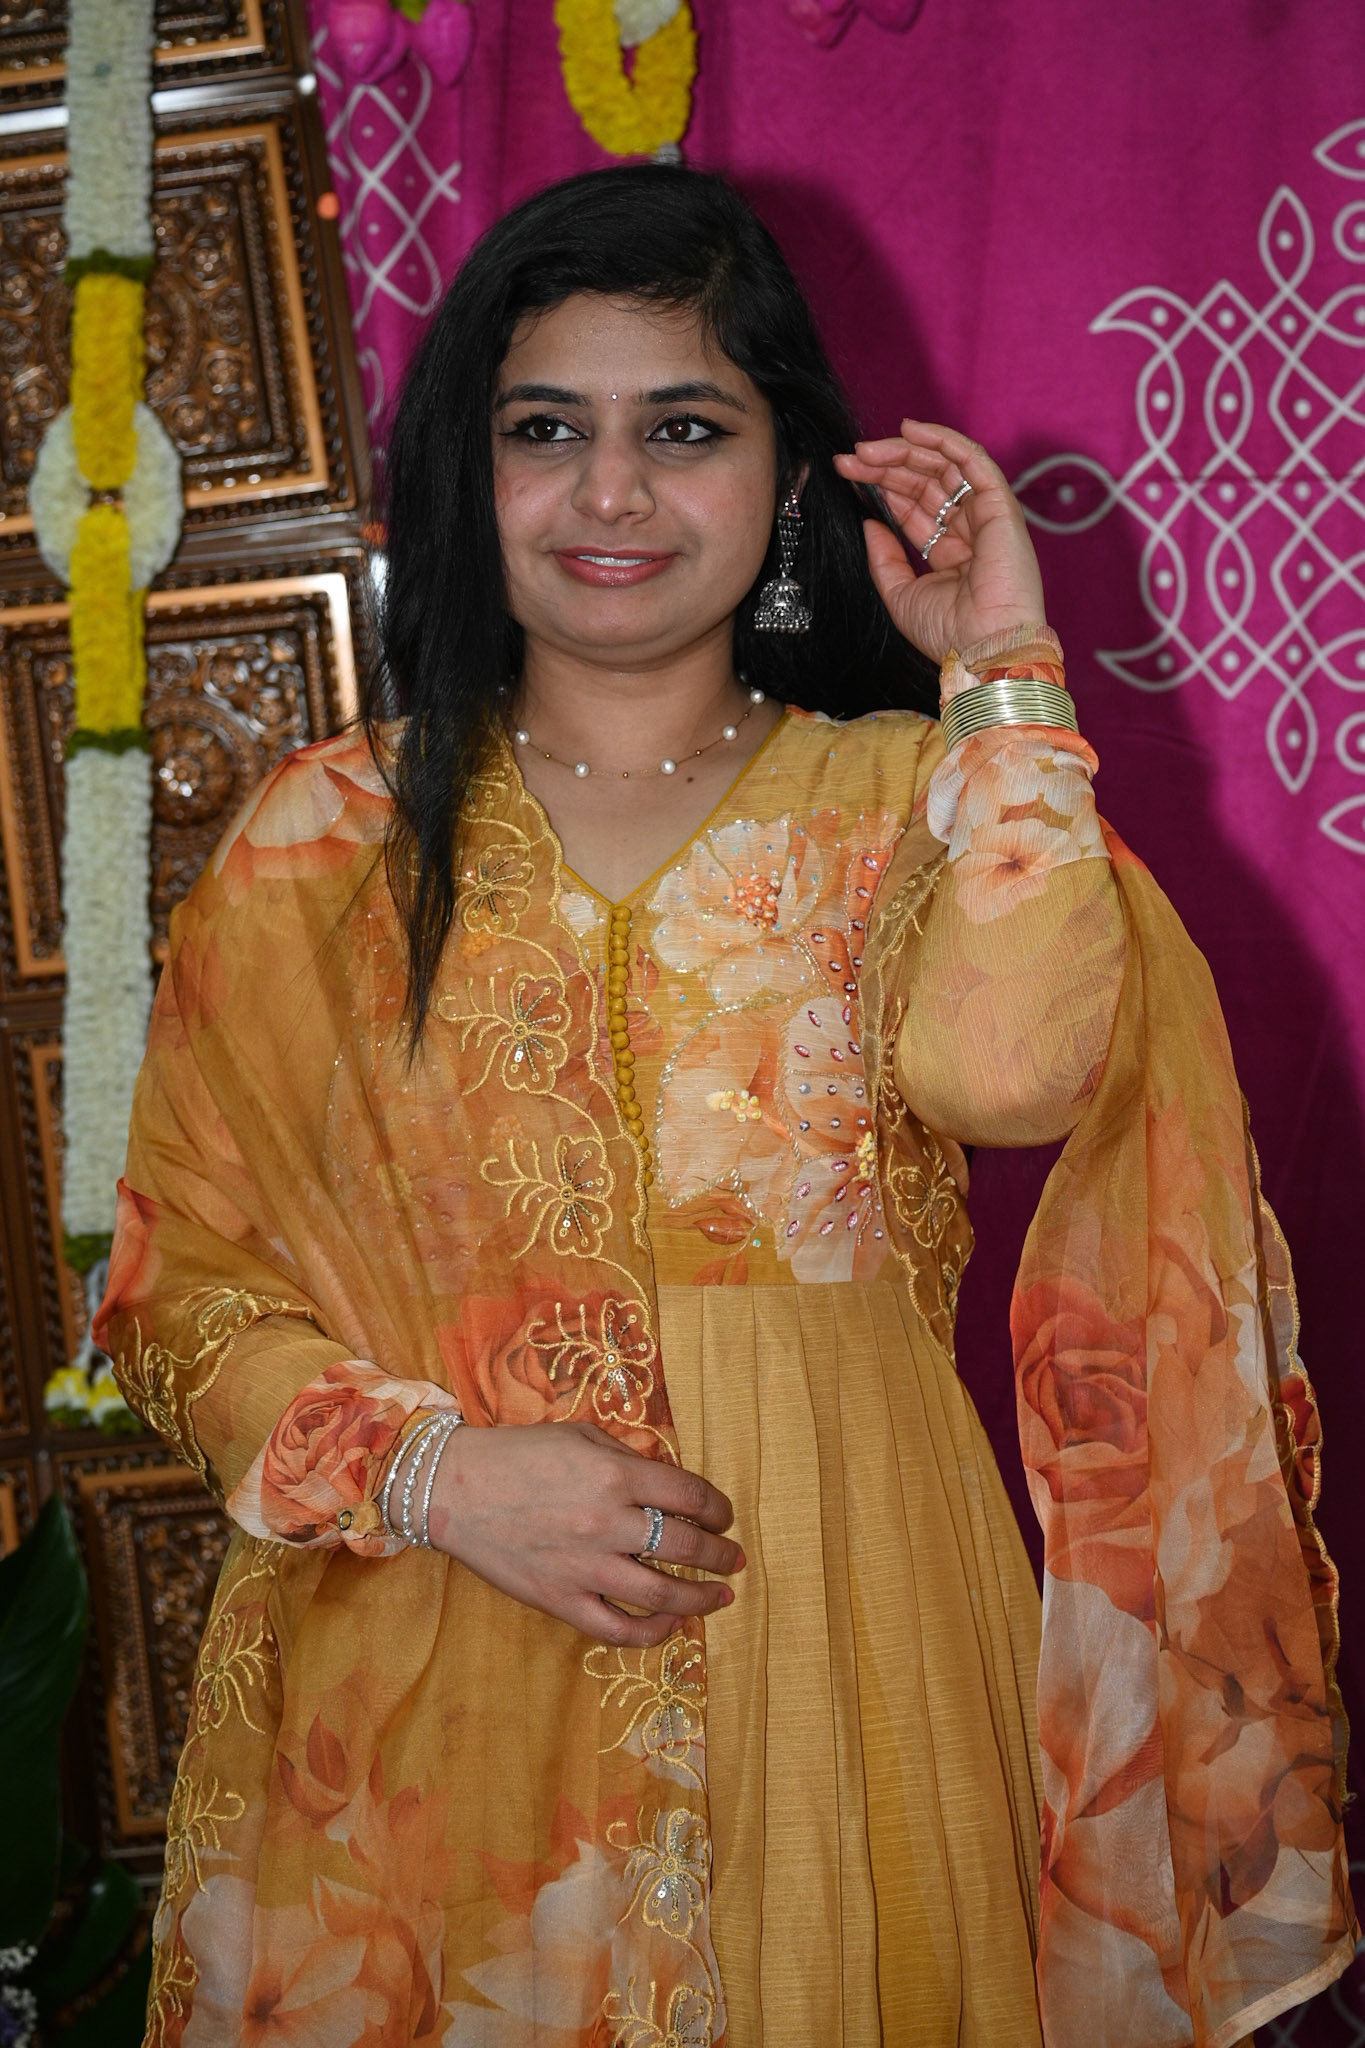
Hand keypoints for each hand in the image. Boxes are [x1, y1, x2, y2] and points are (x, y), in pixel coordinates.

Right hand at [428, 1419, 744, 1646]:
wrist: (452, 1489)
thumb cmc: (518, 1454)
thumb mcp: (580, 1436)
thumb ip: (628, 1459)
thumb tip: (669, 1484)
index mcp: (615, 1475)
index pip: (691, 1496)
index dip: (719, 1509)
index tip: (725, 1516)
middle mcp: (607, 1523)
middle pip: (686, 1547)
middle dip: (721, 1555)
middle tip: (735, 1559)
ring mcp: (585, 1568)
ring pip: (662, 1595)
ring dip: (701, 1598)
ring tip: (721, 1597)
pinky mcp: (561, 1601)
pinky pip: (617, 1629)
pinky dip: (651, 1632)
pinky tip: (668, 1624)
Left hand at [834, 419, 1046, 664]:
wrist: (982, 648)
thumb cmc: (948, 633)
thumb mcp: (900, 594)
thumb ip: (884, 558)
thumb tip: (869, 523)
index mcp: (951, 552)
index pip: (914, 507)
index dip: (882, 487)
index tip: (849, 475)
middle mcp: (970, 529)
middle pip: (925, 482)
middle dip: (886, 466)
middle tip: (849, 459)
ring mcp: (986, 515)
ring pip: (944, 466)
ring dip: (905, 451)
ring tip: (867, 449)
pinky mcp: (1000, 504)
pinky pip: (971, 459)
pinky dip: (942, 439)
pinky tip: (909, 429)